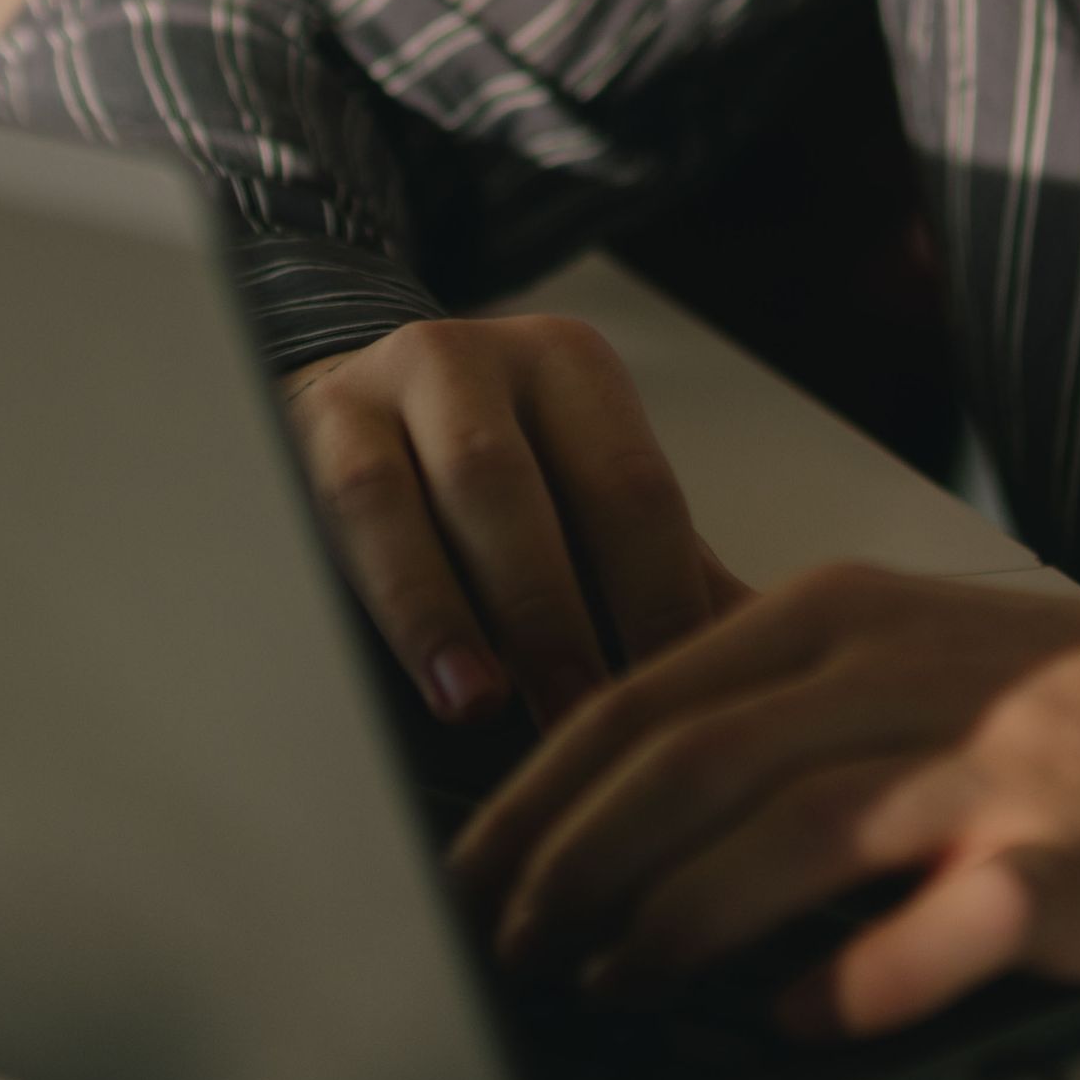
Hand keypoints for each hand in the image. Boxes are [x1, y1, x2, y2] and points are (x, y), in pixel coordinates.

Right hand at [284, 313, 745, 727]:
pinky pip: (346, 513)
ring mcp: (383, 384)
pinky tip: (415, 670)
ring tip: (481, 705)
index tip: (679, 702)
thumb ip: (667, 580)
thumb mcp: (583, 509)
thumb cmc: (496, 481)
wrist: (352, 401)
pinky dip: (388, 599)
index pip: (629, 489)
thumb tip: (769, 672)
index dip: (656, 600)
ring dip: (448, 610)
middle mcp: (479, 357)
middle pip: (515, 487)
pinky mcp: (310, 425)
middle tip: (581, 722)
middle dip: (550, 616)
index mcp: (572, 370)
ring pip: (412, 494)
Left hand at [450, 565, 1079, 1042]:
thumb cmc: (1041, 709)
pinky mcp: (1063, 859)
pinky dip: (857, 976)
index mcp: (834, 618)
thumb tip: (585, 812)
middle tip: (509, 954)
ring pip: (793, 830)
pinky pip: (942, 926)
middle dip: (574, 869)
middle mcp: (898, 674)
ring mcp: (987, 765)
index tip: (466, 878)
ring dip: (679, 921)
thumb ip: (753, 715)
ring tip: (610, 988)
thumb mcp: (884, 656)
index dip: (536, 799)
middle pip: (692, 764)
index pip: (641, 702)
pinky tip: (795, 1017)